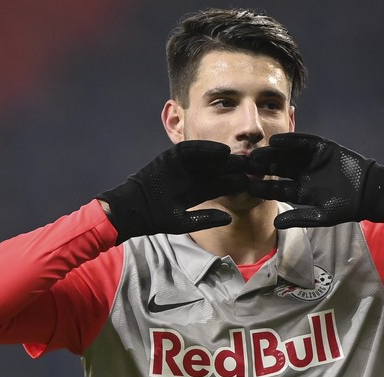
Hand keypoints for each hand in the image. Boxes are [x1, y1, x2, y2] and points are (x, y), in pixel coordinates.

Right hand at [97, 141, 249, 244]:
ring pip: (207, 159)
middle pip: (216, 170)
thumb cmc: (154, 218)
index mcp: (195, 191)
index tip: (252, 184)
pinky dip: (206, 148)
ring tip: (241, 156)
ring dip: (223, 157)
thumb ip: (205, 219)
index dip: (234, 184)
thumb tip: (229, 219)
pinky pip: (191, 150)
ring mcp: (181, 166)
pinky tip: (222, 150)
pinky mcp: (171, 156)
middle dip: (233, 168)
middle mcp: (191, 177)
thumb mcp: (183, 222)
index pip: (219, 185)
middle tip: (253, 166)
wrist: (130, 210)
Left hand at [248, 133, 383, 228]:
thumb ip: (298, 217)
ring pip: (286, 155)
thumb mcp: (320, 215)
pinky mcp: (321, 147)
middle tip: (245, 166)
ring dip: (272, 153)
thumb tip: (275, 223)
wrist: (369, 191)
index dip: (262, 188)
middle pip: (277, 169)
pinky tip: (275, 141)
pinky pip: (302, 142)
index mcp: (299, 190)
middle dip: (262, 167)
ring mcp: (310, 160)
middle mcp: (301, 173)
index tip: (246, 187)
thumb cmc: (346, 207)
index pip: (276, 189)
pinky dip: (290, 140)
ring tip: (256, 152)